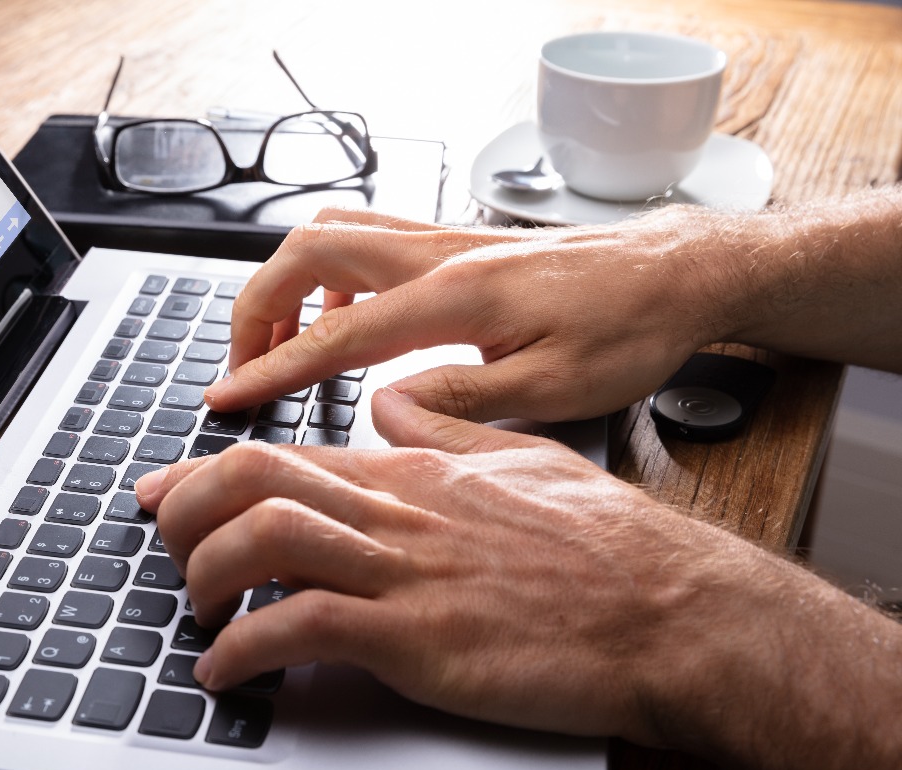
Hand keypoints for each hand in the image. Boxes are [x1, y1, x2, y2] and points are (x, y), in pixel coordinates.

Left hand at [137, 387, 747, 741]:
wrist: (672, 611)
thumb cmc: (607, 548)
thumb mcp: (520, 463)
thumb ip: (444, 431)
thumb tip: (390, 407)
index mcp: (414, 474)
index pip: (284, 454)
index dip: (205, 470)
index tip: (164, 489)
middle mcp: (398, 512)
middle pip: (254, 481)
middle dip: (185, 509)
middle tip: (164, 544)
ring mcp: (406, 572)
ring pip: (265, 541)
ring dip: (205, 575)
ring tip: (194, 612)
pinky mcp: (420, 636)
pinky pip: (302, 630)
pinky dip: (246, 651)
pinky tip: (230, 673)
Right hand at [205, 206, 727, 421]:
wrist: (675, 275)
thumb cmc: (628, 330)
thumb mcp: (554, 389)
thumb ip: (461, 397)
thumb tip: (385, 405)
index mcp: (455, 298)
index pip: (334, 334)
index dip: (271, 369)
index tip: (227, 395)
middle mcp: (439, 255)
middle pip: (307, 251)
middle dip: (257, 306)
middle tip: (243, 362)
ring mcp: (445, 240)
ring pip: (332, 232)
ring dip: (288, 281)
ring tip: (281, 340)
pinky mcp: (457, 243)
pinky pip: (369, 237)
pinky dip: (331, 273)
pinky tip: (346, 316)